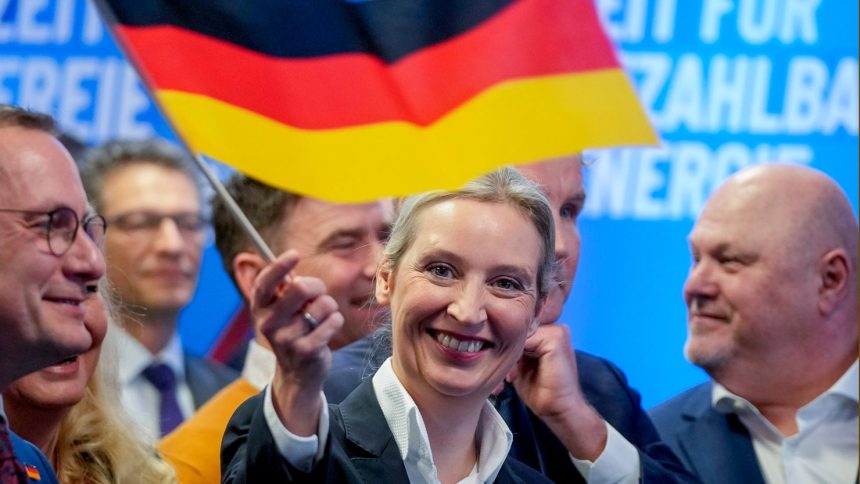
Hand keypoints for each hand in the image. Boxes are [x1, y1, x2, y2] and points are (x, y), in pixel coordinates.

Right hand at [252, 250, 343, 435]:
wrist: (298, 374)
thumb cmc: (293, 331)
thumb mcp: (281, 310)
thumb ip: (284, 288)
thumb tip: (290, 260)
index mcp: (260, 309)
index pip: (265, 282)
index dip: (279, 266)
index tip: (294, 254)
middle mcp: (268, 323)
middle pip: (300, 287)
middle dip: (317, 286)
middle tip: (318, 295)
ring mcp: (286, 338)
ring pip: (323, 304)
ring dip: (329, 307)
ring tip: (321, 318)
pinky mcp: (306, 350)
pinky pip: (333, 321)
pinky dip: (335, 321)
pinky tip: (327, 330)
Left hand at [508, 323, 606, 460]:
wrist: (559, 410)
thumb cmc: (541, 391)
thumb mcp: (522, 365)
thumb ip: (515, 348)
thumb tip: (494, 339)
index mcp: (548, 332)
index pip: (518, 327)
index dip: (504, 344)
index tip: (496, 365)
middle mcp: (554, 327)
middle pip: (517, 328)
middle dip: (504, 349)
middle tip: (501, 376)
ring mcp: (557, 331)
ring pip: (519, 333)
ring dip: (508, 355)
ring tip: (507, 378)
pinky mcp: (556, 338)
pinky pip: (524, 339)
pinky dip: (515, 357)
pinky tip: (514, 375)